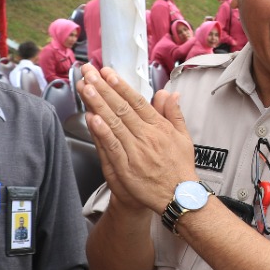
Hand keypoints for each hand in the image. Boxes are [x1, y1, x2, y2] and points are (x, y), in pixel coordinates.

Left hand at [81, 64, 197, 212]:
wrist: (179, 197)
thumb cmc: (180, 168)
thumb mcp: (183, 137)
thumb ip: (174, 113)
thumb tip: (170, 93)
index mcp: (159, 127)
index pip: (137, 101)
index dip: (121, 86)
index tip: (108, 73)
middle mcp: (147, 136)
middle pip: (122, 107)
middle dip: (103, 88)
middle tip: (89, 73)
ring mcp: (136, 151)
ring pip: (114, 123)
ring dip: (98, 104)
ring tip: (85, 88)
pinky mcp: (127, 167)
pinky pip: (113, 146)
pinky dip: (102, 132)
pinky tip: (92, 118)